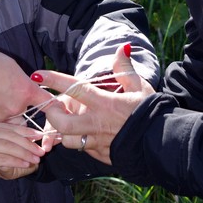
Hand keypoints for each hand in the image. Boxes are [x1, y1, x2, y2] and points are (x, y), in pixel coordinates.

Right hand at [0, 46, 52, 123]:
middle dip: (19, 105)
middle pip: (24, 111)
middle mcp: (15, 108)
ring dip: (4, 111)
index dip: (52, 105)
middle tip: (5, 93)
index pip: (47, 102)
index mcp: (24, 91)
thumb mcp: (8, 65)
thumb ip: (20, 79)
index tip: (56, 108)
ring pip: (8, 118)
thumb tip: (22, 85)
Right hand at [0, 123, 44, 188]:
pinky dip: (17, 161)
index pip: (10, 127)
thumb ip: (2, 144)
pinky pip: (3, 158)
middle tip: (41, 151)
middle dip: (29, 143)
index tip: (39, 137)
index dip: (27, 132)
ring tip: (36, 159)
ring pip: (10, 146)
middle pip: (12, 136)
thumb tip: (26, 145)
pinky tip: (25, 164)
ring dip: (26, 153)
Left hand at [33, 45, 155, 163]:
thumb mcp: (140, 87)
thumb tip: (122, 48)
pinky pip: (81, 149)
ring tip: (65, 122)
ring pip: (66, 140)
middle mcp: (96, 123)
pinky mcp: (100, 155)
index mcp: (104, 103)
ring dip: (62, 131)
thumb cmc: (150, 113)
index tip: (38, 74)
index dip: (53, 80)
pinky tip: (82, 134)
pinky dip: (77, 142)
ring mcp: (97, 141)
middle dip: (51, 114)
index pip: (73, 89)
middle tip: (54, 106)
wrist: (163, 143)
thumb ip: (124, 68)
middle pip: (60, 122)